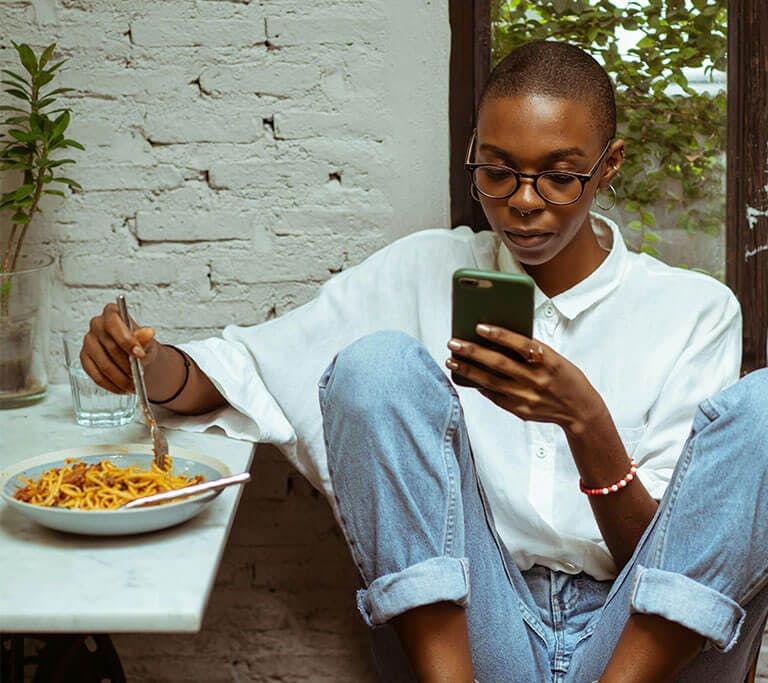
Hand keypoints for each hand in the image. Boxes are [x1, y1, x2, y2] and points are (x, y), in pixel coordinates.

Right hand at [81, 303, 159, 394]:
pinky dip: (110, 385)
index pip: (114, 324)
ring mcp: (88, 341)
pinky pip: (95, 375)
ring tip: (133, 385)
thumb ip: (145, 339)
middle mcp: (97, 324)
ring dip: (120, 378)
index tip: (139, 355)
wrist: (135, 354)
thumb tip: (148, 333)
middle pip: (110, 347)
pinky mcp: (85, 357)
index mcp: (112, 313)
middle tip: (138, 375)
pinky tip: (121, 388)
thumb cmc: (139, 344)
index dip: (126, 340)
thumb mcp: (147, 341)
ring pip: (103, 364)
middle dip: (126, 364)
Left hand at [446, 324, 602, 433]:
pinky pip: (494, 396)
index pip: (521, 345)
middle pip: (499, 364)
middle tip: (453, 342)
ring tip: (452, 360)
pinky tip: (466, 377)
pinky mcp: (520, 411)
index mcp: (549, 361)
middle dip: (473, 352)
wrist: (580, 410)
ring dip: (468, 370)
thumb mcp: (555, 358)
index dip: (499, 335)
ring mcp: (527, 398)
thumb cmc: (565, 377)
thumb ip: (531, 349)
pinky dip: (479, 385)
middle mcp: (537, 380)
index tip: (478, 326)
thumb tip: (497, 337)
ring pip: (490, 381)